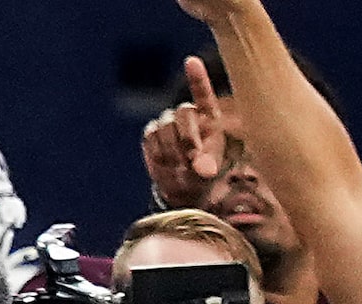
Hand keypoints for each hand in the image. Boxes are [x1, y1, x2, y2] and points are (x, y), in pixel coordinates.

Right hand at [140, 53, 226, 209]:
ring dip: (170, 148)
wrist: (180, 184)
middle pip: (182, 113)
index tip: (190, 61)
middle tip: (190, 158)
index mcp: (210, 116)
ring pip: (163, 126)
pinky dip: (156, 152)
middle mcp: (188, 114)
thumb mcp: (211, 170)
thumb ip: (208, 166)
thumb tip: (203, 170)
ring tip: (178, 165)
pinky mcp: (151, 134)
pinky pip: (149, 138)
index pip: (203, 93)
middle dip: (186, 136)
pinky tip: (165, 162)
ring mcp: (168, 123)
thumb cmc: (203, 173)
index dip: (197, 77)